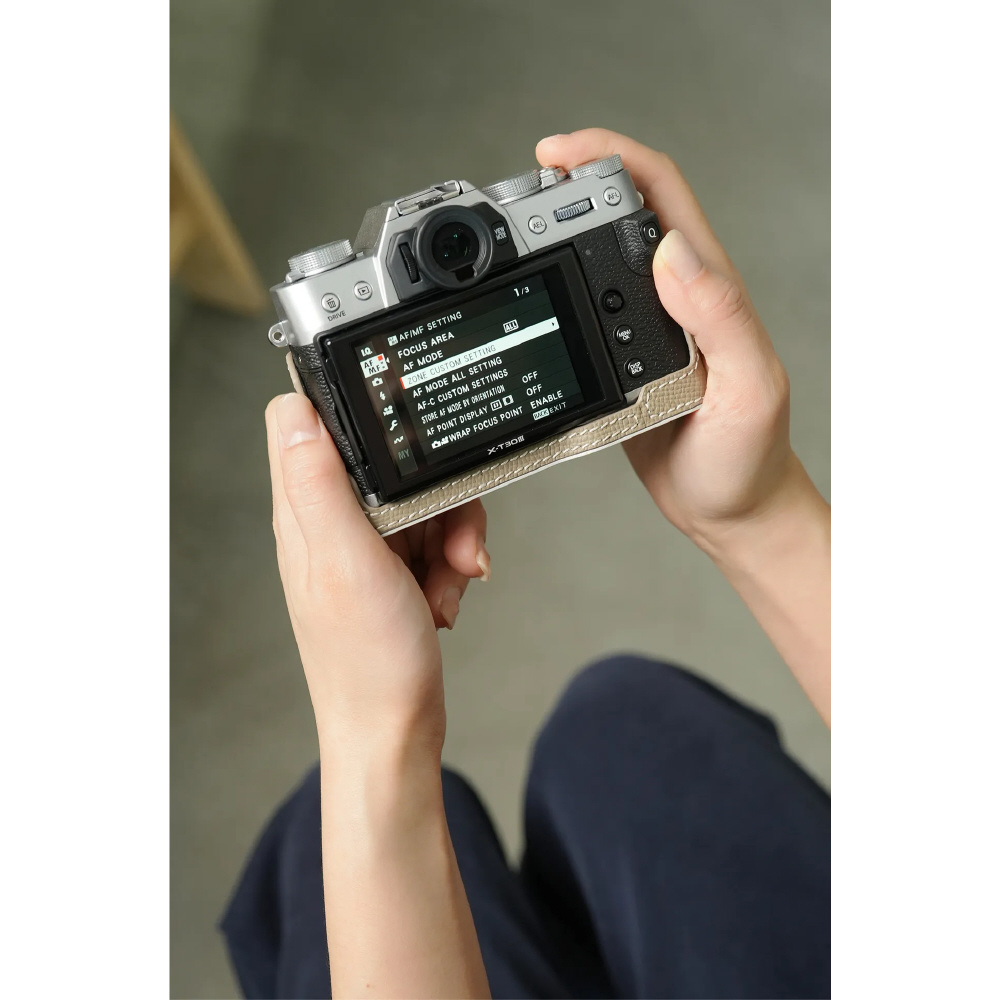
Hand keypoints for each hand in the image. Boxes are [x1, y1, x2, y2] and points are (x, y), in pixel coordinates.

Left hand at [264, 392, 488, 748]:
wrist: (396, 730)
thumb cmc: (367, 662)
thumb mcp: (345, 562)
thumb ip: (320, 485)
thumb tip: (296, 410)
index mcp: (304, 513)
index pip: (304, 422)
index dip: (345, 405)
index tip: (393, 417)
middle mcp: (329, 523)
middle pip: (385, 459)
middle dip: (431, 490)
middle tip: (446, 534)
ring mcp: (364, 546)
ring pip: (420, 497)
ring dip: (449, 533)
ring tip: (450, 575)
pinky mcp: (394, 568)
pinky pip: (435, 536)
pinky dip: (452, 559)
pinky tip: (448, 592)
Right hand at [537, 129, 810, 551]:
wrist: (731, 511)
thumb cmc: (748, 458)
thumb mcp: (747, 388)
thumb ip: (720, 318)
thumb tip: (671, 251)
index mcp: (707, 289)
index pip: (660, 194)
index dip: (610, 156)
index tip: (558, 153)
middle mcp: (676, 297)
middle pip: (621, 211)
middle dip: (571, 182)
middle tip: (521, 189)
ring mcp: (645, 327)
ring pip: (597, 257)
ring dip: (557, 232)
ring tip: (513, 234)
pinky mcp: (622, 360)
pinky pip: (585, 309)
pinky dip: (556, 288)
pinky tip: (532, 294)